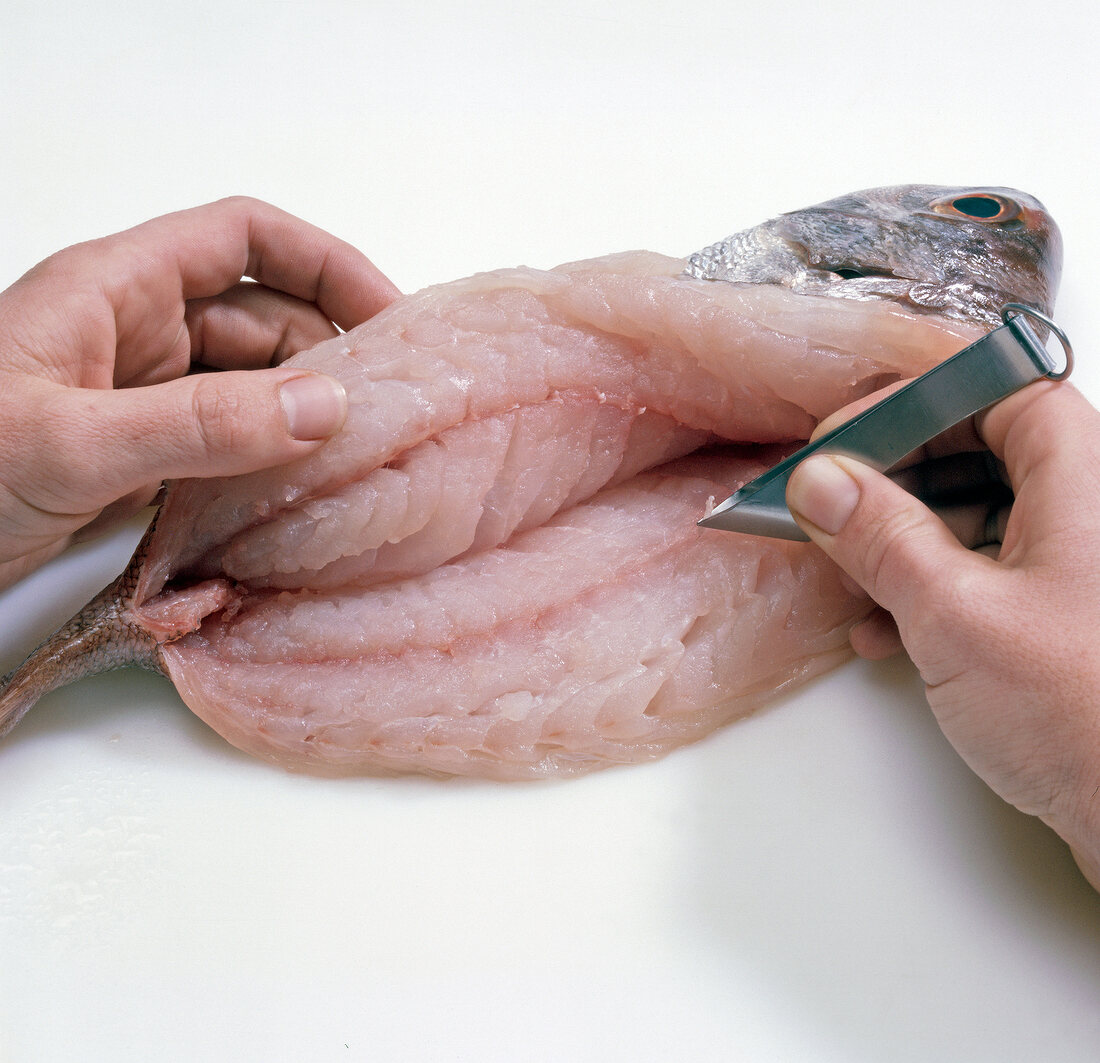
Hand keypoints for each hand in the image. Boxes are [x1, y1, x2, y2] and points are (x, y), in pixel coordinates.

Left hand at [0, 197, 399, 588]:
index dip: (325, 261)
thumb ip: (199, 424)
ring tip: (358, 458)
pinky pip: (228, 442)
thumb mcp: (71, 443)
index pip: (244, 238)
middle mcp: (136, 333)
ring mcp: (141, 397)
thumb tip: (326, 408)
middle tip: (391, 408)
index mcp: (116, 289)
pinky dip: (270, 461)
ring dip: (303, 415)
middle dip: (328, 352)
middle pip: (262, 317)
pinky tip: (302, 492)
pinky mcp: (141, 456)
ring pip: (250, 385)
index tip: (390, 313)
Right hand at [786, 379, 1099, 891]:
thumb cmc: (1094, 721)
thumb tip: (824, 484)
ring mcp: (1081, 565)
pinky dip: (934, 586)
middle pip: (984, 447)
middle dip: (898, 478)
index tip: (848, 436)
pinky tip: (890, 630)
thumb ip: (880, 538)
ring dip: (906, 540)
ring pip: (981, 511)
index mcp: (1088, 478)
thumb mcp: (957, 616)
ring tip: (854, 577)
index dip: (916, 401)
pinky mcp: (1068, 614)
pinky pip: (991, 567)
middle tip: (835, 502)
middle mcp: (1093, 510)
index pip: (1000, 389)